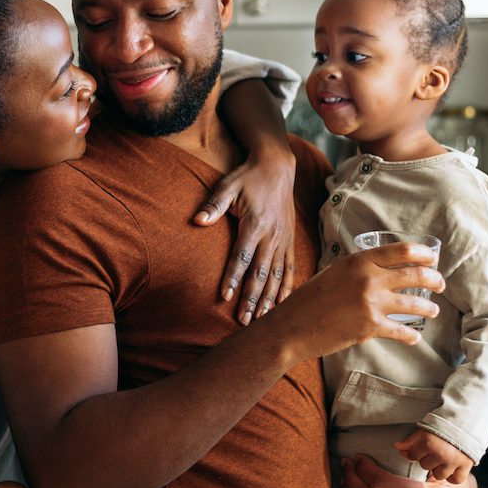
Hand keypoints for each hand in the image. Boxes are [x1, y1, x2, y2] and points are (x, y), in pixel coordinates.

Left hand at [193, 150, 295, 325]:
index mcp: (255, 224)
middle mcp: (272, 236)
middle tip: (244, 320)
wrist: (277, 167)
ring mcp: (283, 240)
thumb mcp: (227, 186)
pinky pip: (290, 268)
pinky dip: (287, 286)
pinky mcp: (290, 240)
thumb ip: (213, 205)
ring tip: (261, 319)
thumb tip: (197, 220)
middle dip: (252, 298)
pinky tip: (282, 303)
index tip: (226, 296)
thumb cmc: (247, 178)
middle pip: (260, 272)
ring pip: (276, 275)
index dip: (233, 278)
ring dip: (268, 298)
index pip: (242, 257)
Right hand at [270, 242, 444, 360]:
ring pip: (415, 304)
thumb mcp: (333, 273)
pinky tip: (414, 337)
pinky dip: (411, 336)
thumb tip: (378, 271)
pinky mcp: (371, 327)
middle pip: (416, 275)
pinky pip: (402, 331)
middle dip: (434, 280)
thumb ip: (357, 270)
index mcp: (358, 261)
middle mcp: (368, 279)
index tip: (432, 258)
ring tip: (432, 310)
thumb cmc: (308, 300)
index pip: (402, 251)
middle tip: (439, 284)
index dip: (423, 254)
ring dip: (428, 308)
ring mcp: (371, 303)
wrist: (292, 327)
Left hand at [396, 429, 473, 483]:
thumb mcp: (423, 430)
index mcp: (428, 442)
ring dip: (438, 469)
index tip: (422, 449)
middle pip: (425, 465)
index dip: (416, 453)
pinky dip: (452, 477)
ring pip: (438, 475)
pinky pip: (455, 480)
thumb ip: (410, 440)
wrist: (465, 424)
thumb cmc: (443, 427)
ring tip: (442, 460)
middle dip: (427, 460)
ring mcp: (453, 461)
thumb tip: (397, 447)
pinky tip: (451, 470)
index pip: (413, 455)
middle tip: (434, 452)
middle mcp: (440, 453)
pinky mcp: (466, 465)